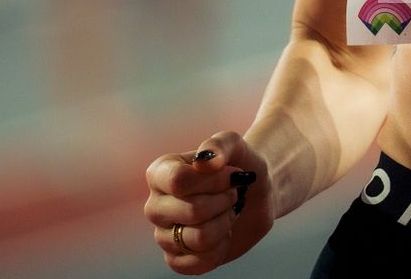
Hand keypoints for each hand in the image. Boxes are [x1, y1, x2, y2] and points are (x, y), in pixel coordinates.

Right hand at [143, 130, 271, 273]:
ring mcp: (163, 235)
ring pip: (198, 239)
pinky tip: (222, 236)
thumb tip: (204, 163)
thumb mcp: (235, 145)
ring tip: (228, 213)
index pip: (179, 181)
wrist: (256, 195)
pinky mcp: (176, 259)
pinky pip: (195, 264)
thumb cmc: (240, 165)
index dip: (213, 181)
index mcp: (160, 173)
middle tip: (233, 194)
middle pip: (192, 211)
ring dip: (225, 224)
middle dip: (224, 203)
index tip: (231, 174)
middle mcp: (155, 205)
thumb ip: (219, 145)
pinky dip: (219, 251)